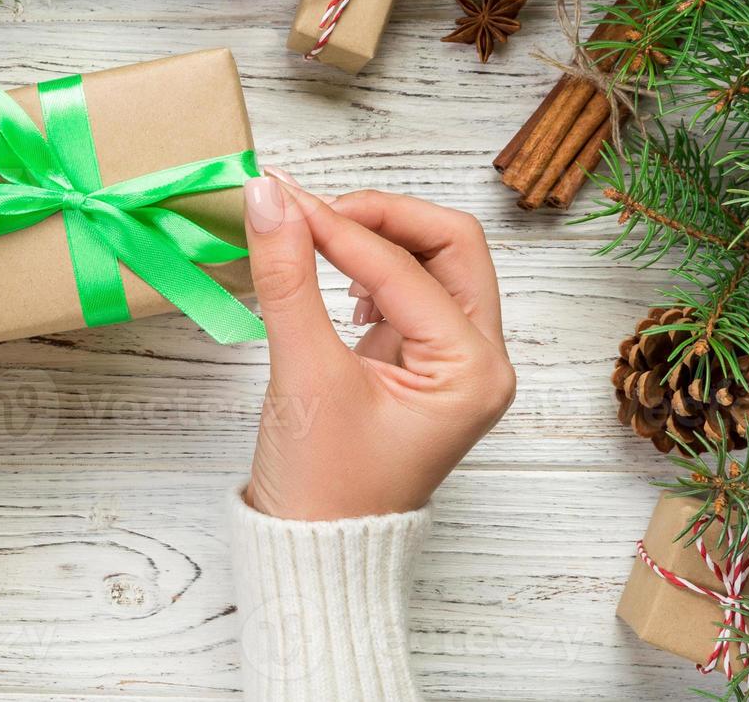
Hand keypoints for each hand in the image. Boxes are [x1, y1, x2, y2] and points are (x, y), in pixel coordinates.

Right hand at [240, 172, 515, 519]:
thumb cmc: (323, 486)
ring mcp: (452, 360)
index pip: (406, 267)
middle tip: (312, 209)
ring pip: (432, 261)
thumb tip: (269, 199)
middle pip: (449, 245)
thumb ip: (287, 279)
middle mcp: (479, 360)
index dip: (338, 227)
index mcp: (473, 370)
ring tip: (314, 238)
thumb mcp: (303, 374)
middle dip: (381, 218)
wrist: (313, 550)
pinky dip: (369, 267)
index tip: (279, 199)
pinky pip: (407, 289)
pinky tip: (331, 280)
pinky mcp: (419, 362)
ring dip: (376, 237)